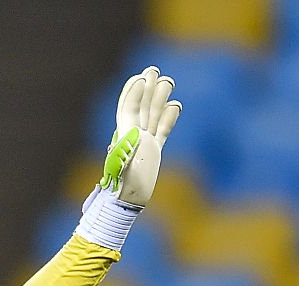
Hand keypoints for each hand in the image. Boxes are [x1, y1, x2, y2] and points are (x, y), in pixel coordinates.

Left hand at [100, 66, 180, 206]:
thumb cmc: (123, 187)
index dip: (134, 94)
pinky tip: (175, 105)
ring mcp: (145, 143)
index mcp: (125, 137)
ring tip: (167, 81)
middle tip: (153, 69)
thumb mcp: (123, 168)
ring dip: (159, 98)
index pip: (129, 109)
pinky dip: (168, 118)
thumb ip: (127, 150)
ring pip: (153, 116)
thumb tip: (135, 134)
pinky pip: (162, 130)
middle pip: (142, 108)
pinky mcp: (154, 151)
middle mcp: (135, 136)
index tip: (141, 78)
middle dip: (147, 89)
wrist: (128, 201)